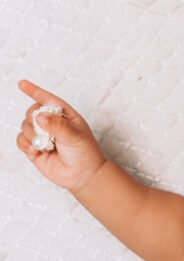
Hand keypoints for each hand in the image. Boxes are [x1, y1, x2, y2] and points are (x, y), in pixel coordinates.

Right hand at [16, 79, 106, 195]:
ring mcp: (41, 136)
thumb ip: (58, 125)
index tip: (22, 84)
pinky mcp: (34, 149)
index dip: (34, 91)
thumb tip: (39, 116)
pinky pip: (20, 141)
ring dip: (32, 135)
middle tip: (45, 133)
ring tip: (46, 146)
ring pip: (24, 126)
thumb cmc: (85, 153)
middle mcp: (51, 123)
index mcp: (63, 115)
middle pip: (31, 112)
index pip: (47, 99)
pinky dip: (25, 144)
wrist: (83, 176)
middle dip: (34, 120)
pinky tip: (36, 150)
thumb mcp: (75, 136)